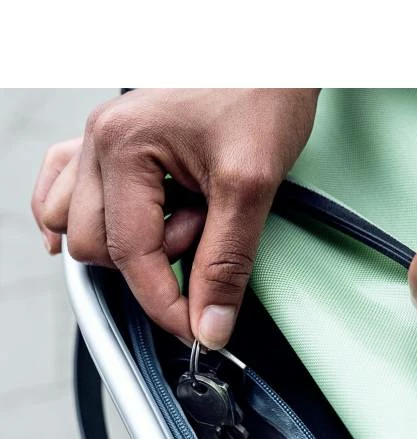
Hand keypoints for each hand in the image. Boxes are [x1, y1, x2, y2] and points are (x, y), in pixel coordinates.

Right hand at [31, 88, 318, 346]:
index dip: (166, 304)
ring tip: (186, 218)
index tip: (198, 330)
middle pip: (97, 247)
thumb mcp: (251, 185)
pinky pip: (70, 193)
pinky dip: (94, 223)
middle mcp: (101, 143)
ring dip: (131, 244)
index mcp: (124, 147)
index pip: (131, 256)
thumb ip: (226, 262)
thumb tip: (208, 324)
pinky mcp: (117, 148)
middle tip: (204, 238)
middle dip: (153, 263)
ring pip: (81, 227)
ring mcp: (102, 144)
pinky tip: (119, 233)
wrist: (273, 56)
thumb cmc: (263, 95)